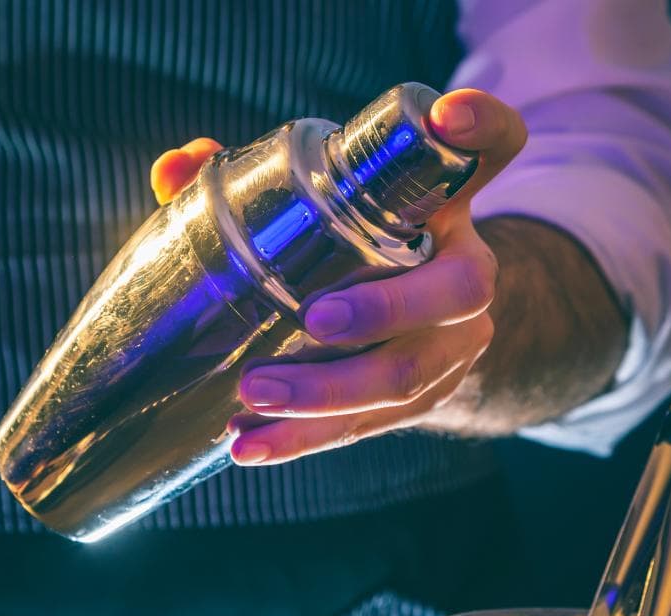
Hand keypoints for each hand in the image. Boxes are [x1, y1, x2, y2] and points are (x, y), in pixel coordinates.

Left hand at [149, 90, 526, 465]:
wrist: (419, 327)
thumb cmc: (360, 243)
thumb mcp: (333, 198)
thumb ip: (260, 175)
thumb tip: (176, 168)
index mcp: (450, 203)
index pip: (494, 146)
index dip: (480, 126)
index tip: (447, 117)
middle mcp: (469, 271)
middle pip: (458, 291)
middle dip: (385, 308)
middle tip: (313, 320)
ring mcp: (455, 345)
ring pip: (409, 375)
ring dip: (330, 394)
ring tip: (253, 400)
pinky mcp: (425, 402)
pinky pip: (372, 425)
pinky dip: (308, 438)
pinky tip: (251, 444)